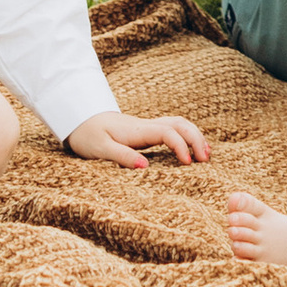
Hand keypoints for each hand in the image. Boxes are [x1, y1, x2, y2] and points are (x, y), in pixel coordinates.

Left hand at [66, 108, 210, 167]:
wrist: (80, 120)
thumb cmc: (88, 136)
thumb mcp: (100, 149)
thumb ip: (122, 157)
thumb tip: (145, 167)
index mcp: (137, 131)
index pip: (167, 132)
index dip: (181, 145)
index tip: (188, 163)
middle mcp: (145, 126)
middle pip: (179, 123)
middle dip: (196, 138)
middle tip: (206, 159)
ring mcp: (147, 127)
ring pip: (178, 123)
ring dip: (194, 135)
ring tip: (206, 154)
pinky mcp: (145, 131)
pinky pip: (171, 129)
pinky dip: (186, 136)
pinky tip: (190, 148)